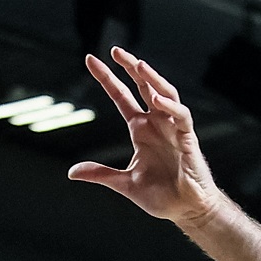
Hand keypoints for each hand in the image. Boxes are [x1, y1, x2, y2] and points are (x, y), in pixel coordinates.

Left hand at [67, 48, 235, 227]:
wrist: (186, 210)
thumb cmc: (161, 195)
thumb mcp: (124, 184)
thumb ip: (100, 174)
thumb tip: (72, 172)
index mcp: (140, 130)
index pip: (122, 97)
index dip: (108, 79)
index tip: (91, 60)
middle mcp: (157, 123)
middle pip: (144, 86)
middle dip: (130, 68)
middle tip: (115, 50)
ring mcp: (173, 128)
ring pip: (165, 93)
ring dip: (152, 78)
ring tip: (139, 65)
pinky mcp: (188, 139)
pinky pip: (181, 116)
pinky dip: (170, 106)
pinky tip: (155, 99)